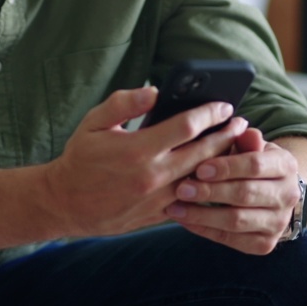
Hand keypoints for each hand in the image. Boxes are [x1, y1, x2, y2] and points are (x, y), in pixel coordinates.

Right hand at [40, 87, 249, 238]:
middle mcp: (153, 176)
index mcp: (138, 150)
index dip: (209, 113)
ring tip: (235, 147)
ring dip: (221, 162)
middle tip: (241, 123)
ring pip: (201, 179)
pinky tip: (216, 175)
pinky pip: (191, 201)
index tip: (224, 105)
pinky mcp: (157, 214)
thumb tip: (155, 91)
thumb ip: (124, 103)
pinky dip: (206, 186)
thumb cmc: (80, 158)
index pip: (186, 126)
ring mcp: (158, 199)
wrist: (65, 203)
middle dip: (225, 135)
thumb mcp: (94, 122)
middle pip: (203, 153)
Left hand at [164, 127, 300, 254]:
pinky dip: (204, 230)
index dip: (226, 167)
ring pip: (236, 221)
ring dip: (202, 214)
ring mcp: (278, 223)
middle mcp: (288, 196)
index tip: (199, 168)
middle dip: (210, 192)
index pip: (255, 165)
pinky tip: (184, 220)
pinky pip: (231, 239)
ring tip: (175, 207)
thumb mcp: (250, 146)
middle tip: (181, 188)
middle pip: (245, 194)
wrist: (272, 192)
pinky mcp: (264, 244)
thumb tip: (243, 129)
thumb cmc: (251, 162)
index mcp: (285, 165)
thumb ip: (244, 139)